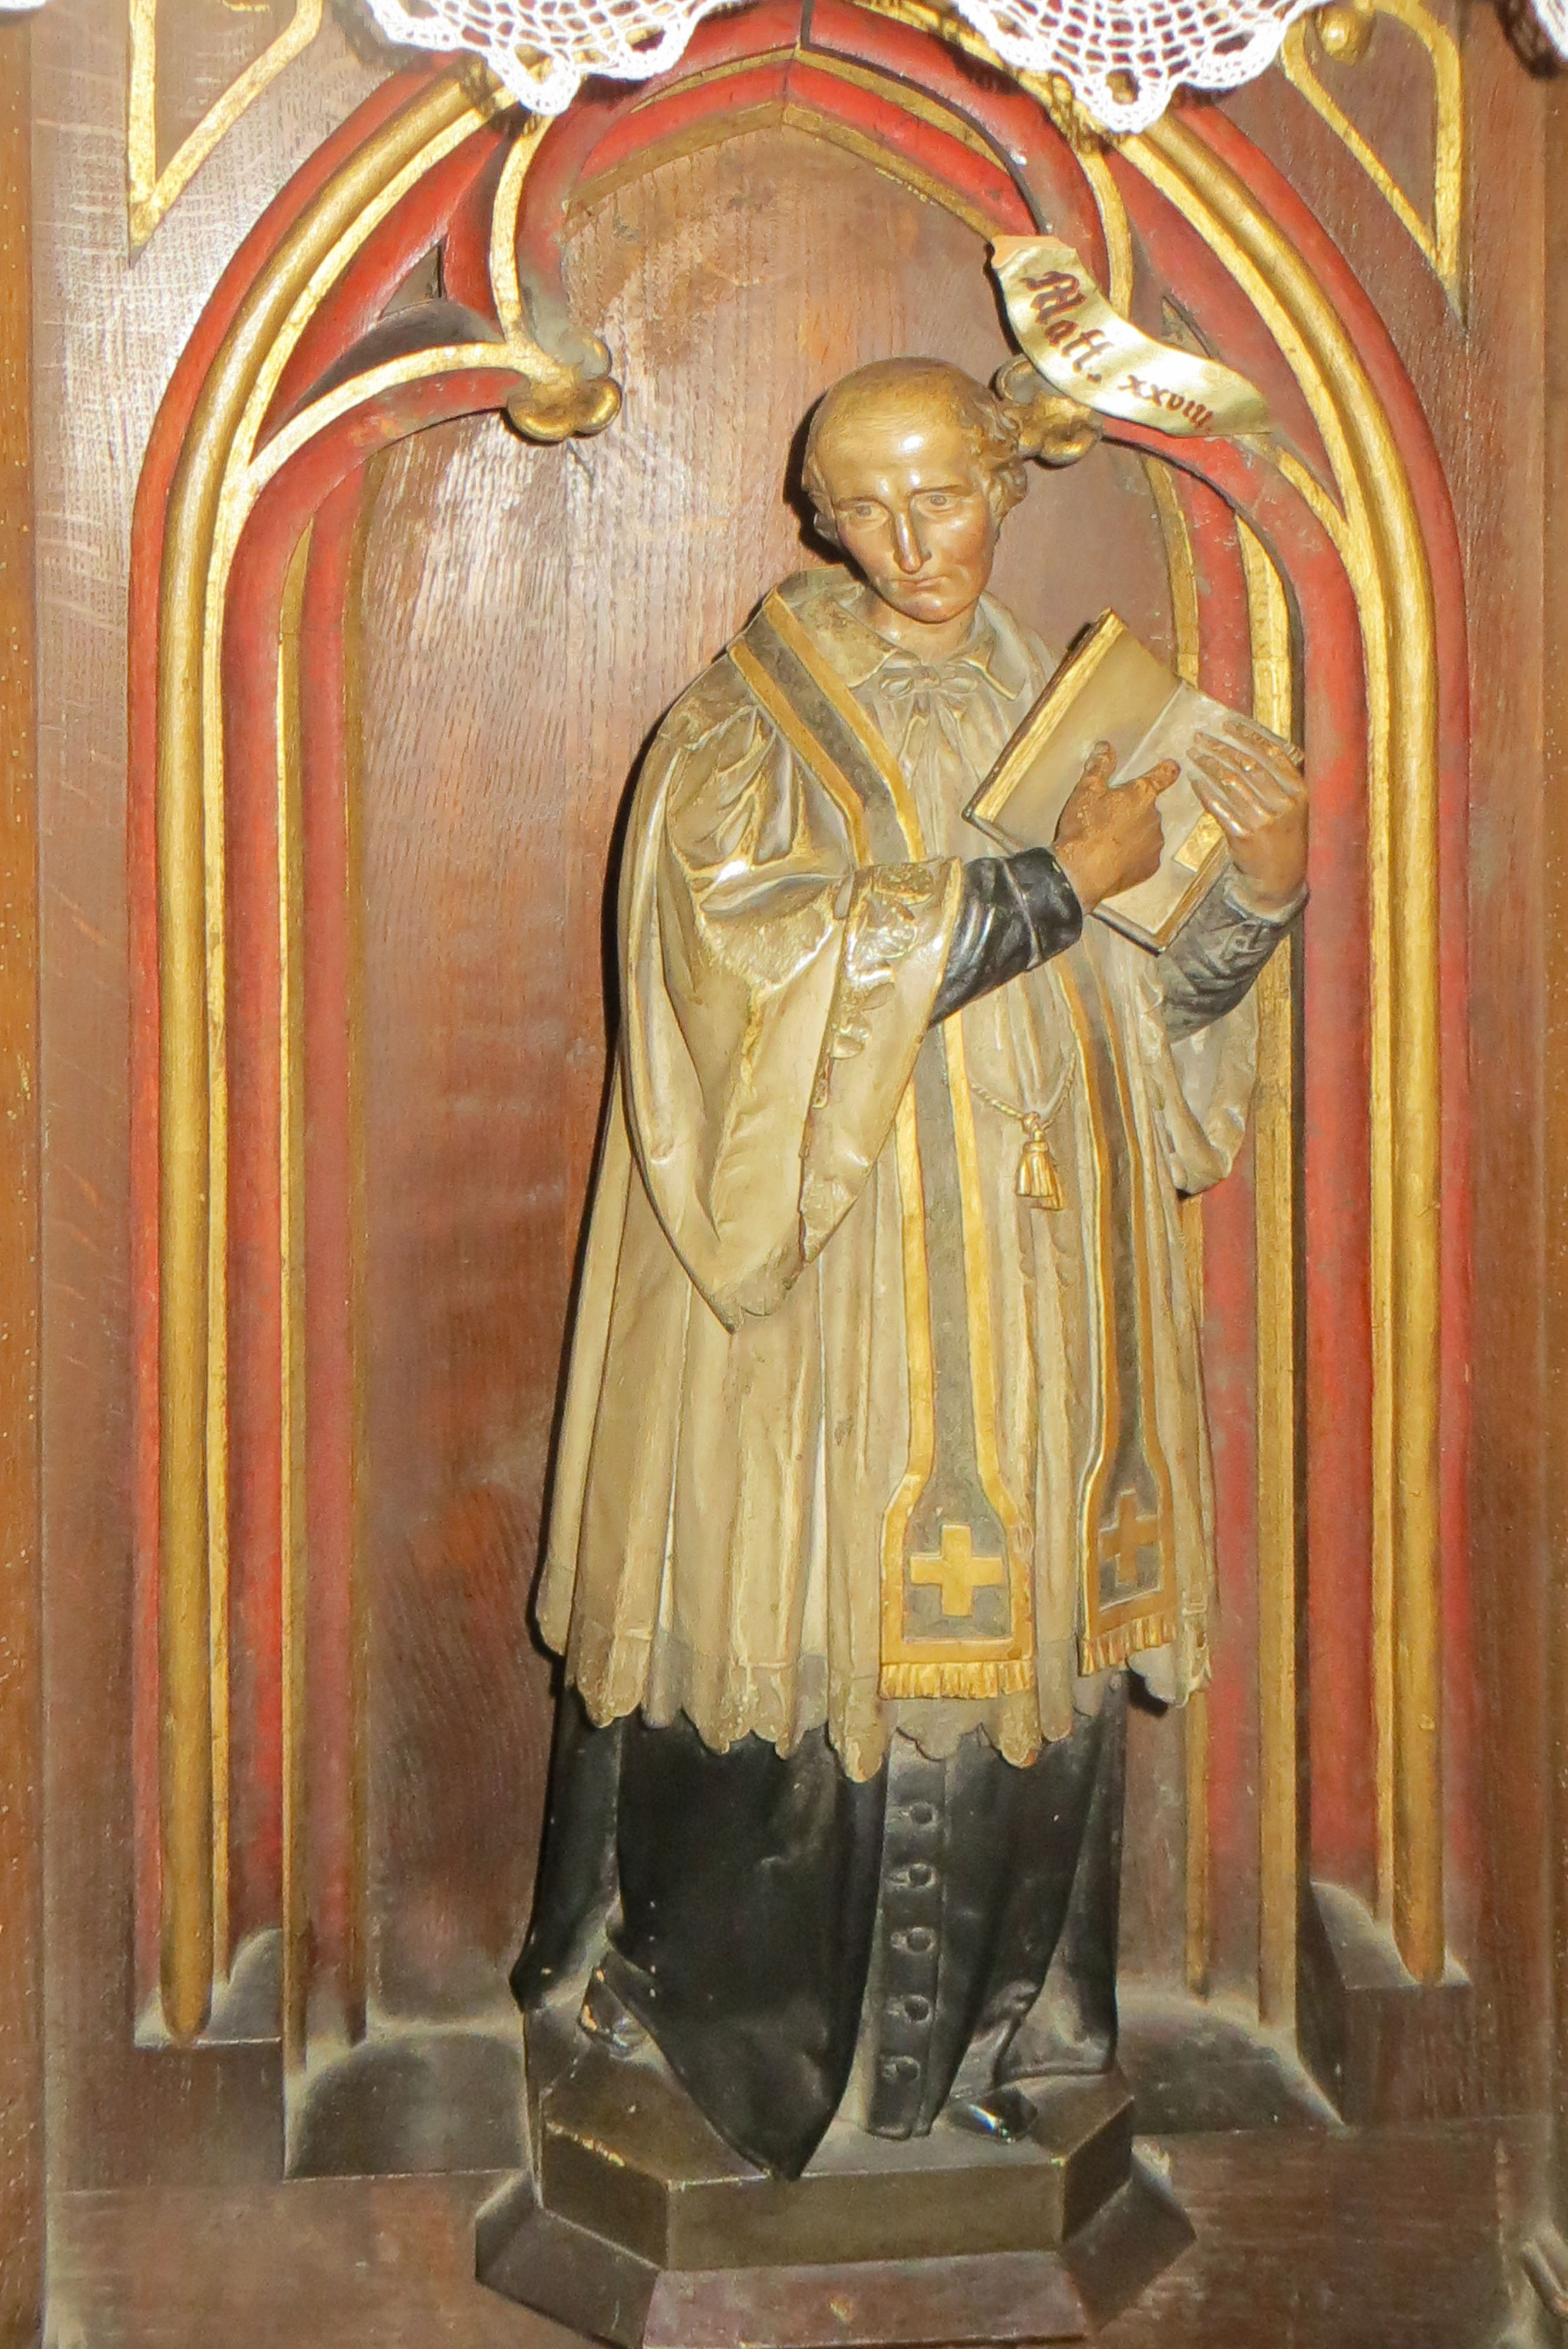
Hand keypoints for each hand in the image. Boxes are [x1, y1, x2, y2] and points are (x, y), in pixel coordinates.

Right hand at [1052, 742, 1179, 912]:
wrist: (1081, 873)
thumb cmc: (1084, 829)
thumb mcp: (1086, 791)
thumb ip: (1099, 766)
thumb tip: (1106, 747)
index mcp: (1141, 795)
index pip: (1162, 776)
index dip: (1166, 770)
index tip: (1171, 767)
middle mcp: (1155, 818)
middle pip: (1148, 808)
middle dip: (1132, 810)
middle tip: (1108, 818)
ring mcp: (1154, 844)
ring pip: (1147, 832)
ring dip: (1133, 833)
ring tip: (1108, 841)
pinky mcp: (1150, 867)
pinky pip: (1144, 856)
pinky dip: (1133, 855)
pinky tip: (1114, 858)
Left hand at [1190, 719, 1308, 914]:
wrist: (1281, 881)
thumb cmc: (1285, 840)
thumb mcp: (1294, 809)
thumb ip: (1279, 783)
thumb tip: (1250, 751)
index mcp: (1299, 791)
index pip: (1273, 753)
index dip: (1248, 736)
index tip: (1227, 724)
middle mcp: (1283, 803)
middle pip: (1247, 765)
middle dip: (1220, 747)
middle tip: (1200, 737)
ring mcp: (1263, 820)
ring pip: (1231, 783)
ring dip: (1208, 765)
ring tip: (1193, 754)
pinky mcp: (1244, 836)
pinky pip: (1220, 807)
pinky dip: (1205, 792)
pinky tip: (1195, 780)